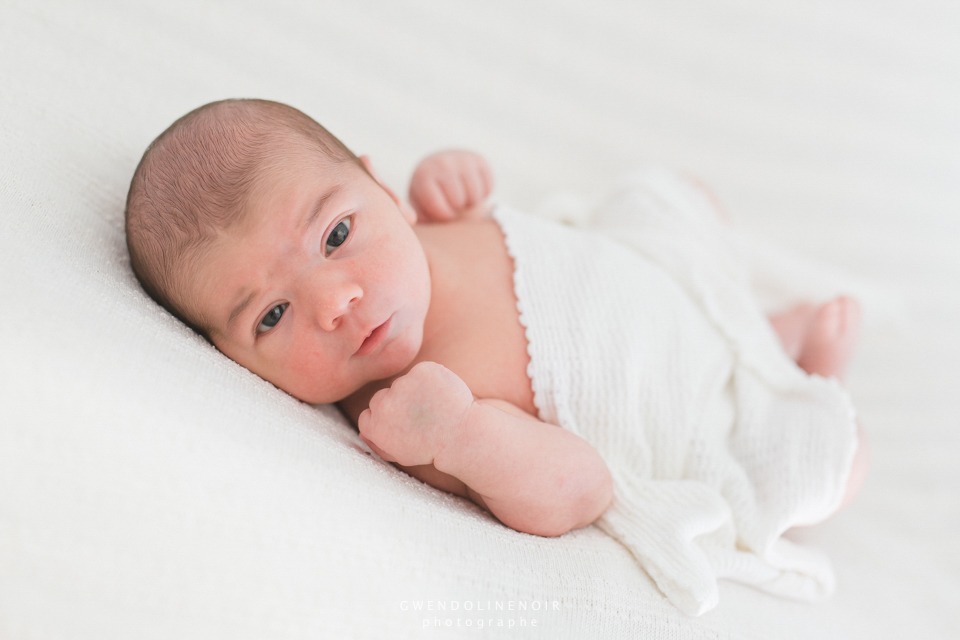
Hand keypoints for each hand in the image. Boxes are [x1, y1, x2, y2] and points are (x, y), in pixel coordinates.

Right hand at [357, 361, 475, 466]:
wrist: (462, 437)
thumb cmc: (432, 448)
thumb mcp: (400, 455)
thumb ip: (378, 443)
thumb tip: (363, 432)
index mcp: (375, 426)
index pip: (369, 413)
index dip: (387, 418)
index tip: (403, 424)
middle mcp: (384, 404)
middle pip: (383, 396)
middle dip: (398, 403)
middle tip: (420, 417)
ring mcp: (403, 385)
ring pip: (404, 383)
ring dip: (416, 391)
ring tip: (434, 409)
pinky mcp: (422, 371)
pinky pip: (422, 372)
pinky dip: (432, 380)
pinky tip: (442, 396)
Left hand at [408, 150, 492, 222]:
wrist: (440, 170)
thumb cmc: (428, 199)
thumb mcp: (417, 208)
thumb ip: (412, 219)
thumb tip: (411, 222)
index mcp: (422, 176)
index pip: (443, 211)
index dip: (445, 216)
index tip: (440, 209)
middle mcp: (441, 162)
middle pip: (459, 202)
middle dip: (457, 208)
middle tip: (451, 202)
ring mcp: (461, 159)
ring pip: (475, 196)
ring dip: (470, 202)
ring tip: (460, 196)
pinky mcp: (479, 159)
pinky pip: (488, 188)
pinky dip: (482, 193)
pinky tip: (470, 188)